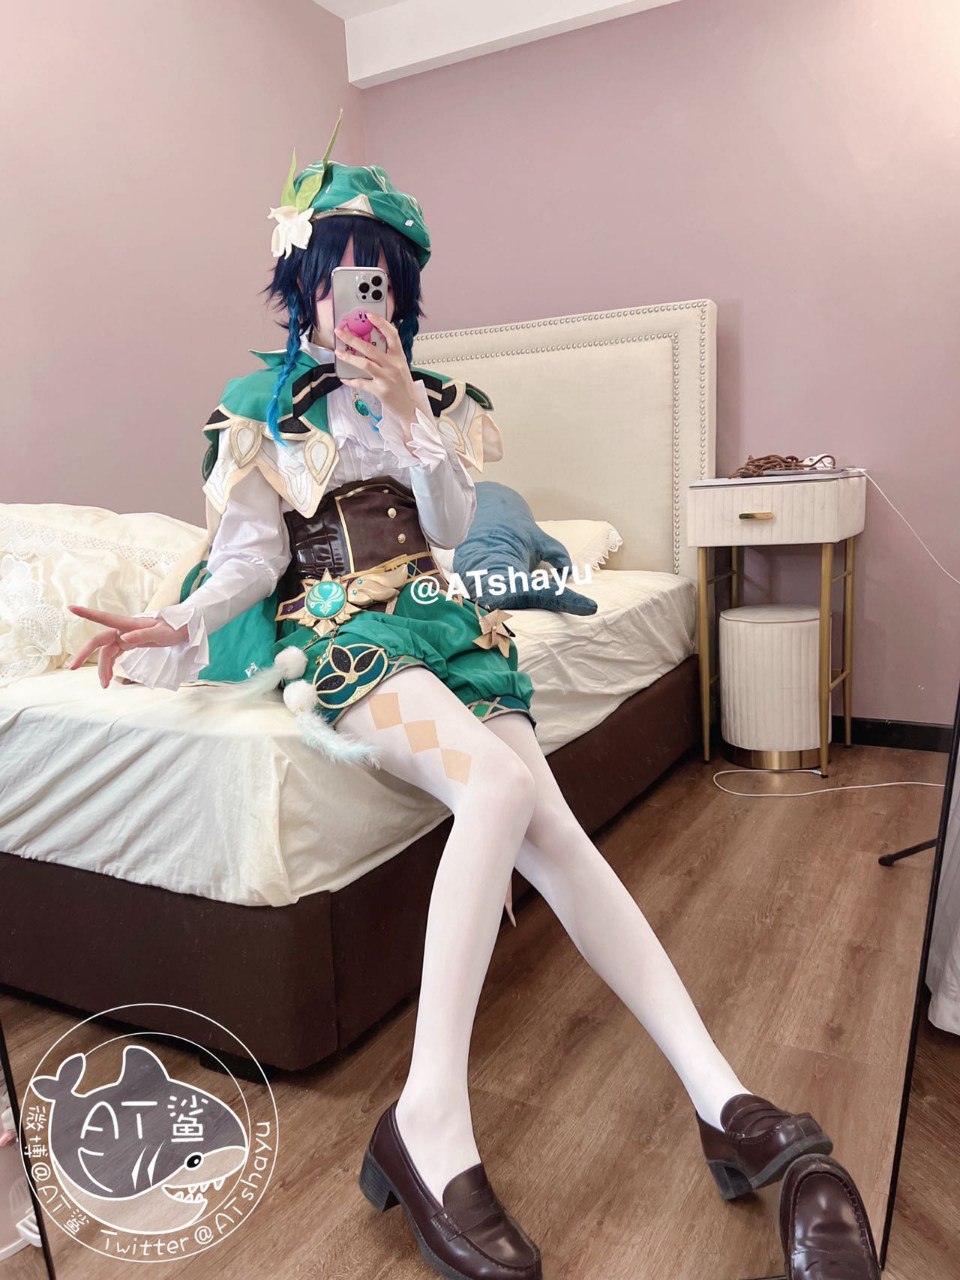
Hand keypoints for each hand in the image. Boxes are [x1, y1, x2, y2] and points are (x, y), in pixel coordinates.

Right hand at [67, 605, 188, 688]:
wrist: (184, 629)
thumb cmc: (174, 628)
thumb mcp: (162, 633)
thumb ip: (143, 635)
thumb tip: (124, 639)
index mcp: (128, 624)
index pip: (104, 618)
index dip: (87, 614)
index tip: (70, 608)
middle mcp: (123, 629)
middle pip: (98, 641)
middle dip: (84, 654)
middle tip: (72, 668)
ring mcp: (124, 637)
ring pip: (106, 652)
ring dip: (102, 668)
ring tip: (104, 685)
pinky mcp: (128, 644)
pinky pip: (114, 655)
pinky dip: (110, 666)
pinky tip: (109, 678)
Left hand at [337, 315, 418, 436]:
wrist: (410, 407)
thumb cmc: (403, 386)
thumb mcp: (400, 366)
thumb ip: (389, 355)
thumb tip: (370, 344)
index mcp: (399, 357)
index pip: (392, 335)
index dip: (381, 323)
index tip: (369, 315)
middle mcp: (393, 366)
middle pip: (371, 348)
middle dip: (352, 339)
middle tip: (340, 332)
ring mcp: (387, 378)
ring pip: (365, 364)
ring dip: (349, 357)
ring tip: (338, 353)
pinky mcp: (380, 391)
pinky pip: (362, 383)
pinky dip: (352, 381)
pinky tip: (344, 378)